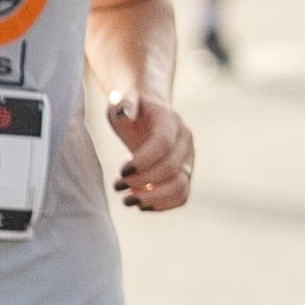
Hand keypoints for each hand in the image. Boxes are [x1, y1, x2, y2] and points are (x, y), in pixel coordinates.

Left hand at [108, 90, 194, 211]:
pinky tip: (140, 204)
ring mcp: (187, 159)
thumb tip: (125, 113)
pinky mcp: (184, 174)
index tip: (121, 171)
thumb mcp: (122, 99)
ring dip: (153, 198)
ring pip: (181, 186)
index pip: (164, 143)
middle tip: (117, 186)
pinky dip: (162, 205)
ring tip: (127, 200)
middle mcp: (184, 141)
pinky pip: (181, 196)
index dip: (143, 160)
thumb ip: (124, 103)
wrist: (149, 112)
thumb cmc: (132, 108)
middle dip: (142, 181)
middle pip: (172, 168)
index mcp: (170, 120)